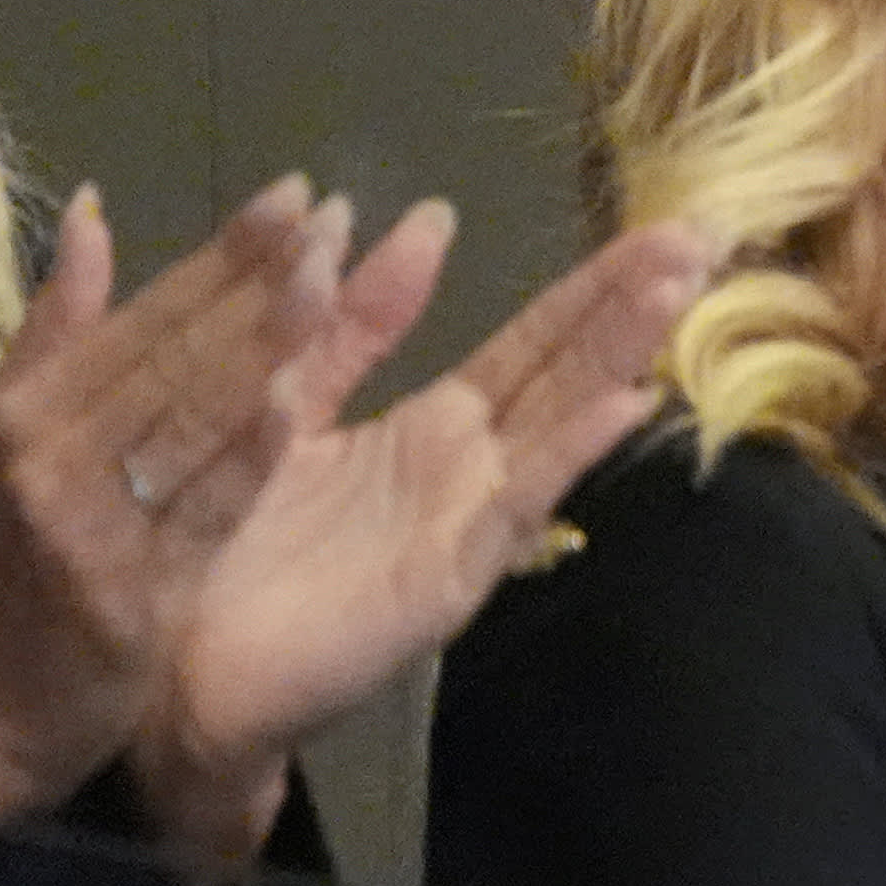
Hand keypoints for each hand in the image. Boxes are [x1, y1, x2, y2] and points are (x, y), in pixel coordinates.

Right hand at [0, 180, 346, 836]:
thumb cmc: (9, 561)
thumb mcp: (10, 436)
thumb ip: (55, 331)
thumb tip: (90, 216)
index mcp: (35, 405)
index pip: (144, 316)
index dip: (220, 254)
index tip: (294, 194)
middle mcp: (55, 449)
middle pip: (169, 354)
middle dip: (249, 283)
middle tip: (321, 217)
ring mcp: (90, 519)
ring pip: (185, 421)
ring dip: (256, 348)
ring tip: (324, 281)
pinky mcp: (129, 592)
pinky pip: (196, 514)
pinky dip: (240, 458)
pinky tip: (293, 404)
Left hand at [135, 212, 716, 879]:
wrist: (179, 669)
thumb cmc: (230, 544)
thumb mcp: (287, 394)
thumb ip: (354, 319)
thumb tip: (423, 217)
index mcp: (434, 430)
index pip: (535, 341)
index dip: (597, 284)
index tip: (666, 223)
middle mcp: (470, 472)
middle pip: (566, 370)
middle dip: (632, 301)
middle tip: (707, 232)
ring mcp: (468, 524)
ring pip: (557, 421)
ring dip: (619, 352)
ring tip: (678, 287)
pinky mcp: (446, 576)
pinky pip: (514, 502)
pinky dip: (570, 451)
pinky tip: (623, 404)